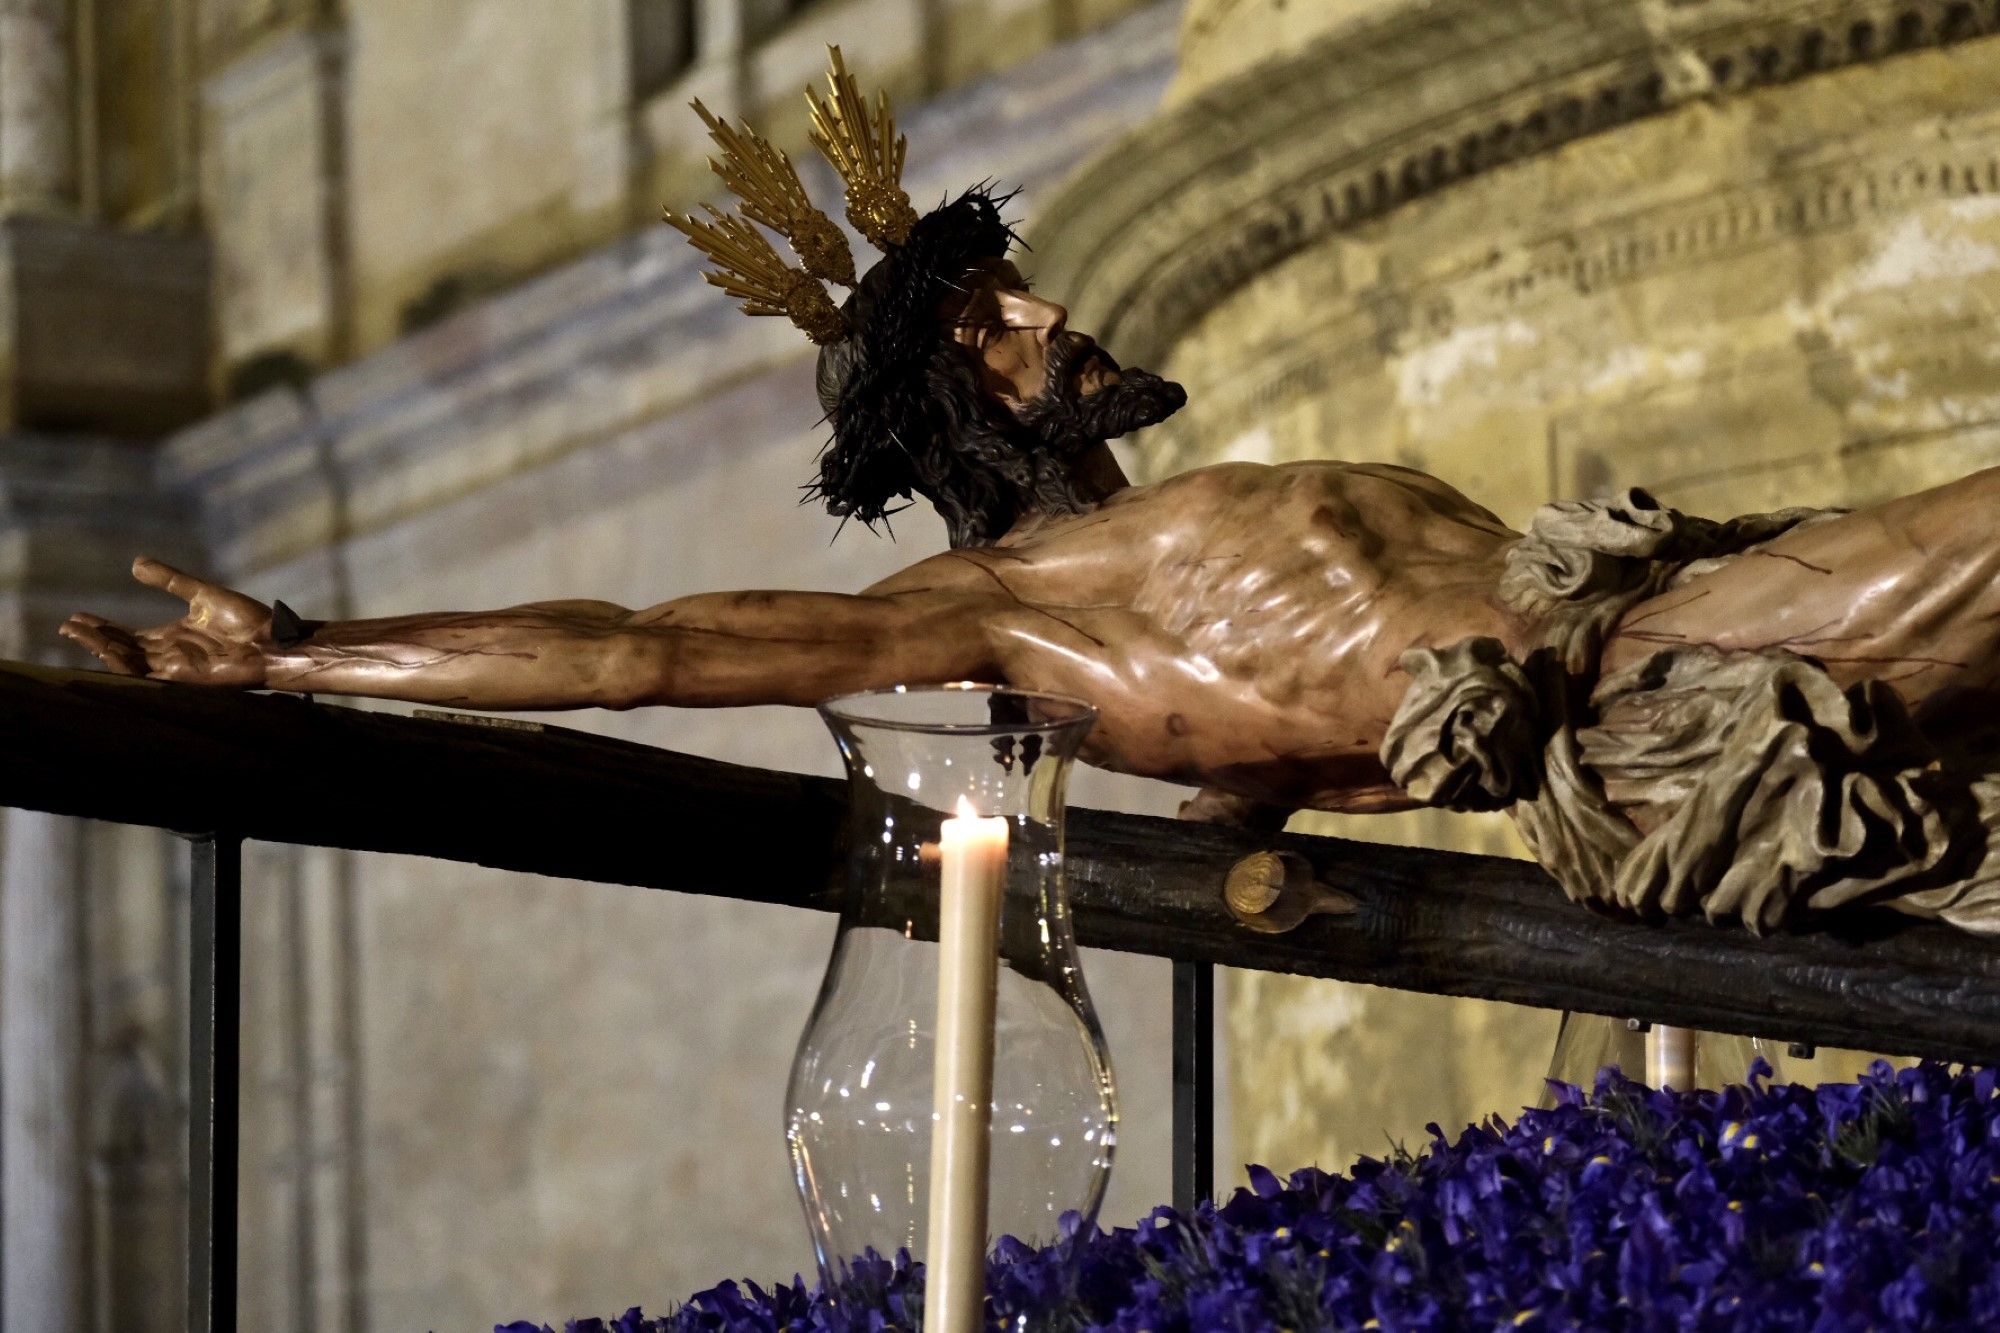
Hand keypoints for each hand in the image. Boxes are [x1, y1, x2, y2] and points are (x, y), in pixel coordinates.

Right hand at [59, 557, 273, 687]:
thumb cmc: (247, 620)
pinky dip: (126, 664)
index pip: (128, 635)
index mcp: (173, 636)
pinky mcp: (186, 678)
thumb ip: (170, 580)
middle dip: (93, 639)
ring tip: (79, 634)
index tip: (77, 617)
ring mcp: (176, 667)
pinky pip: (148, 675)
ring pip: (129, 662)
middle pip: (122, 649)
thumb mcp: (202, 594)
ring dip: (103, 649)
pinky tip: (107, 651)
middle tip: (67, 626)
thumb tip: (135, 563)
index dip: (102, 628)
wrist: (274, 638)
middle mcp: (170, 654)